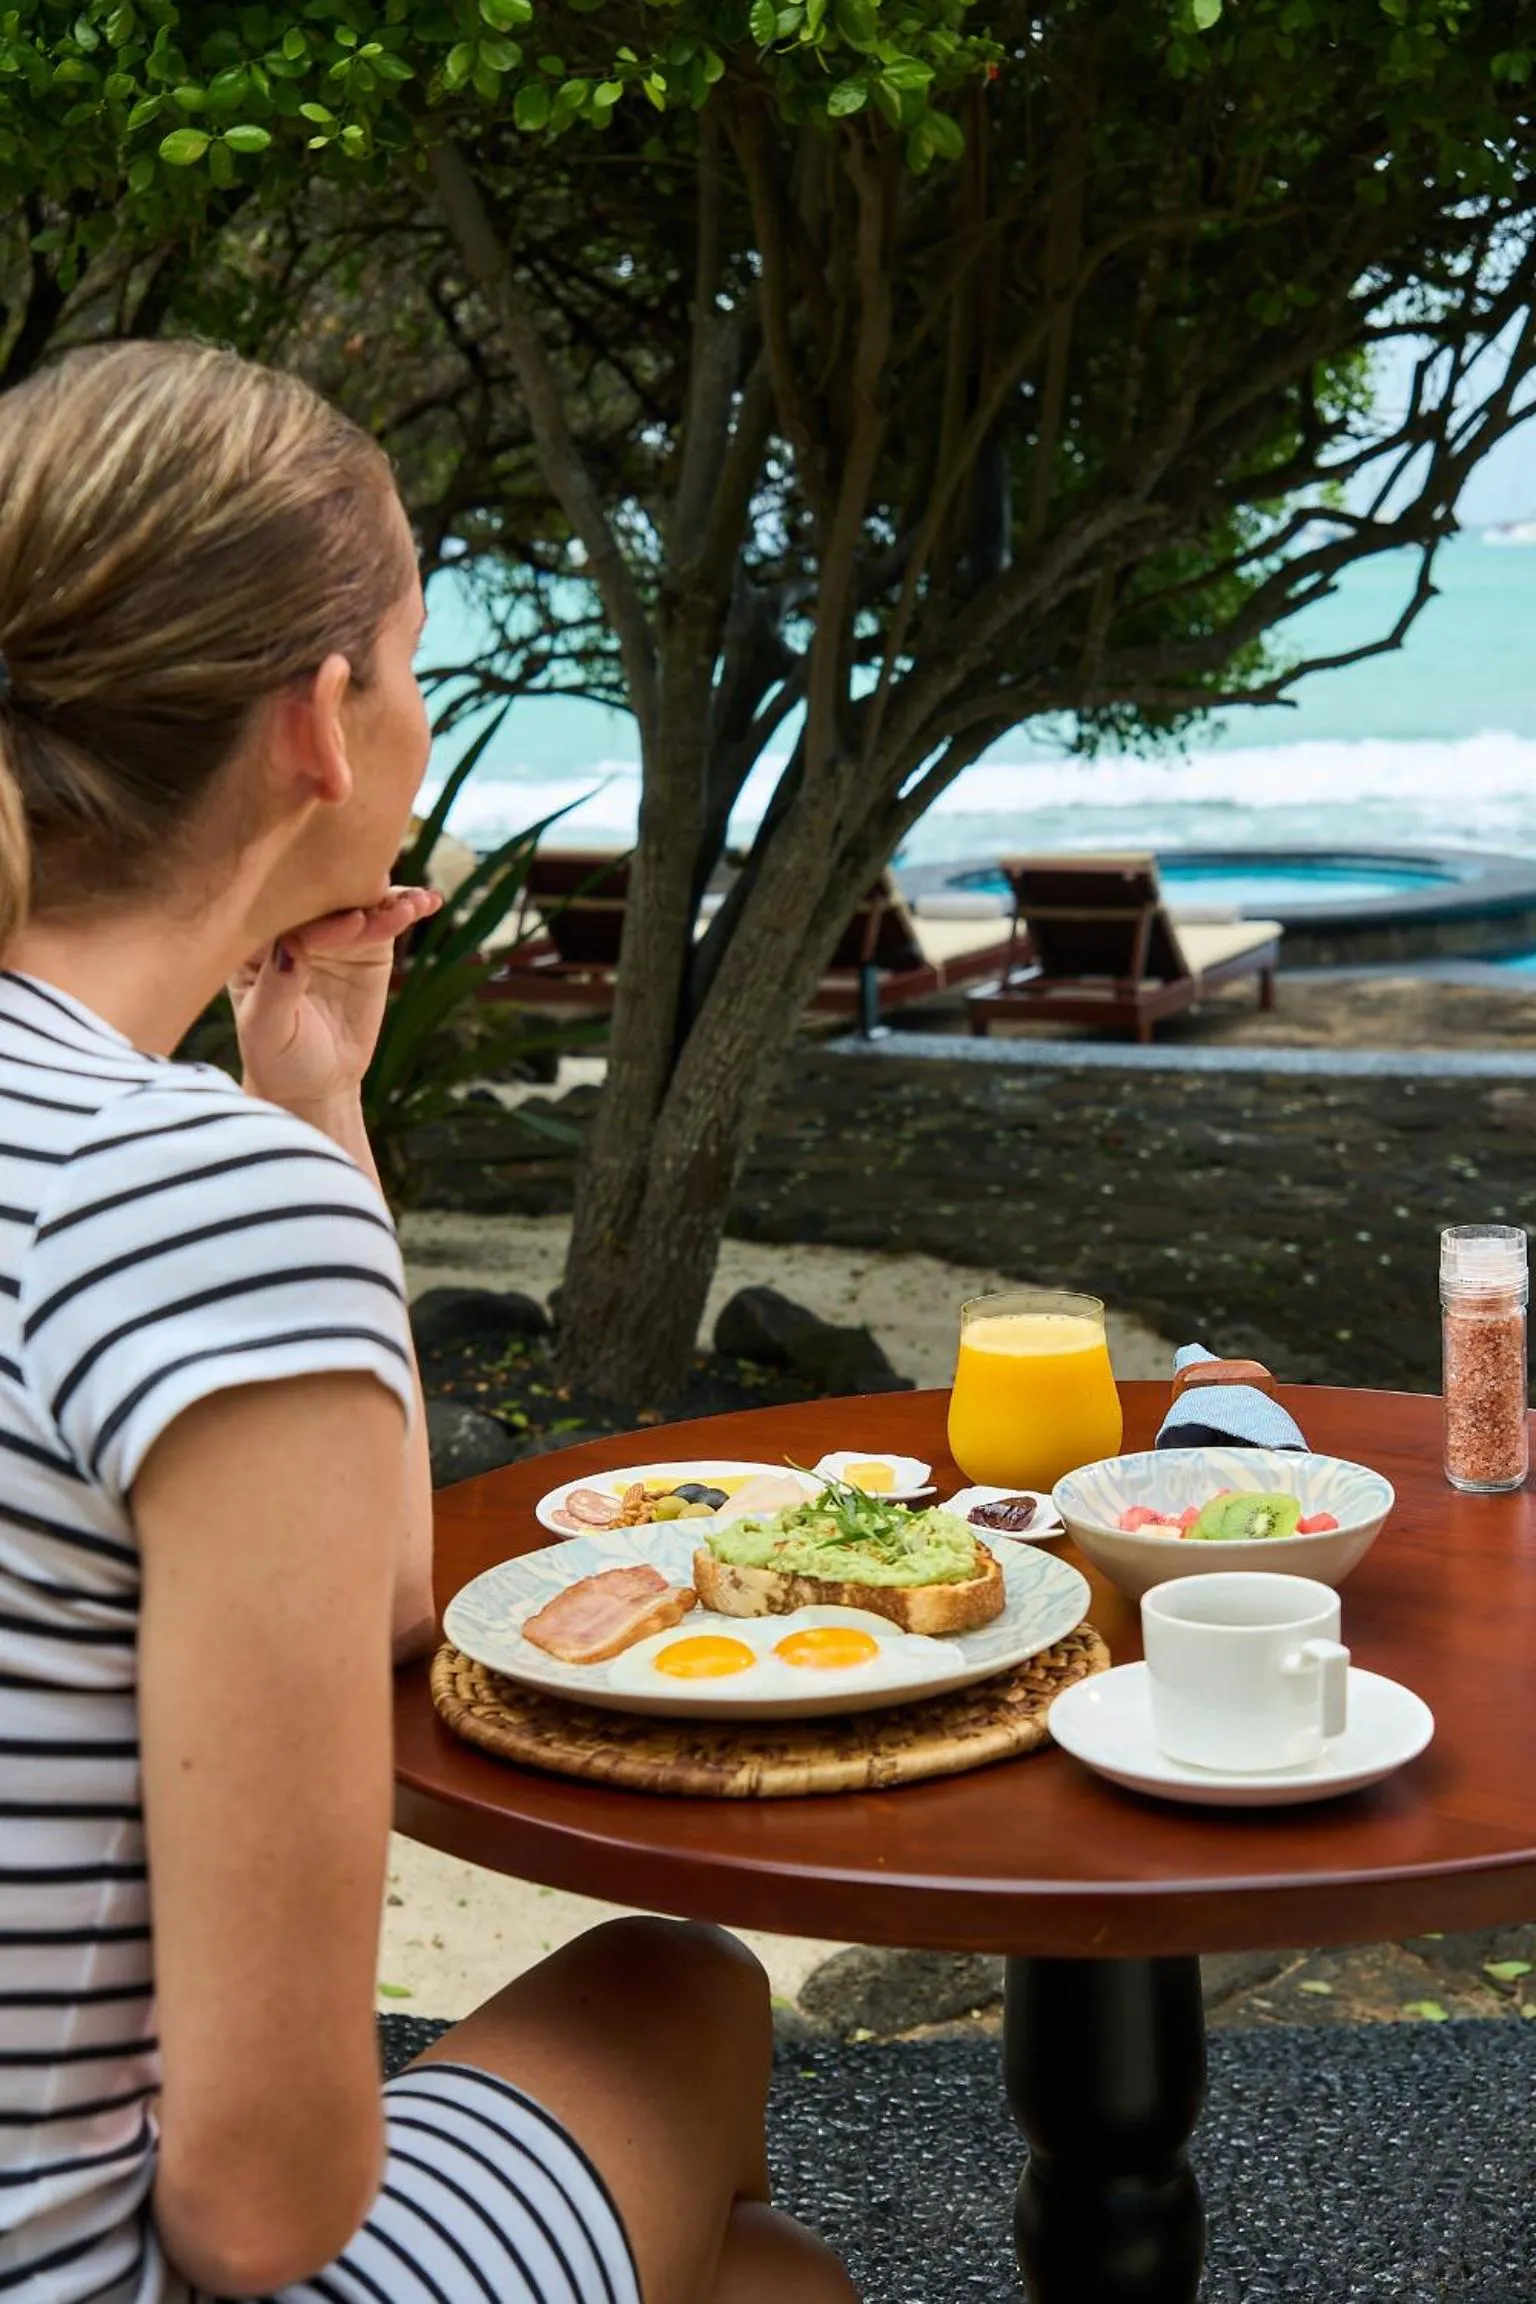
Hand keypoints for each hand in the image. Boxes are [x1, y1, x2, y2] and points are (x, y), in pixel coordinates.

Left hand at [230, 887, 441, 1121]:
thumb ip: (277, 986)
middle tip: (391, 896)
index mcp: (254, 941)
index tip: (353, 924)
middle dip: (359, 894)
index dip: (323, 921)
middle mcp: (292, 927)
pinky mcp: (365, 946)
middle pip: (325, 899)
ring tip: (418, 903)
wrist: (314, 1083)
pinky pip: (385, 921)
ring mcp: (332, 935)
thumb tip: (292, 946)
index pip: (290, 918)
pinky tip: (427, 903)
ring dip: (391, 899)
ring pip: (360, 905)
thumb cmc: (277, 1057)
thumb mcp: (268, 1028)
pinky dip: (406, 910)